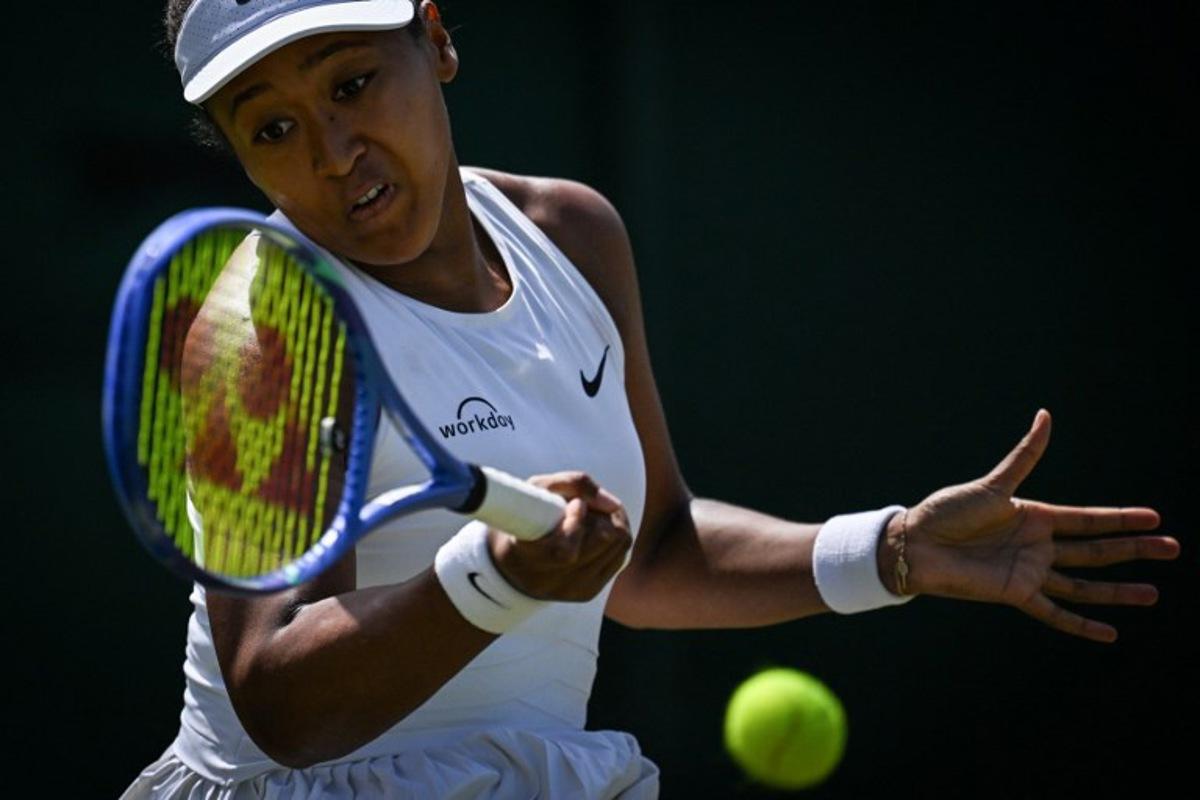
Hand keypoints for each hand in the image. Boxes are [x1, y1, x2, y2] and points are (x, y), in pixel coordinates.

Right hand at [489, 471, 631, 601]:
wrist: (513, 562)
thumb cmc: (525, 516)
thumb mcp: (537, 489)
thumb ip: (574, 483)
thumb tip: (613, 504)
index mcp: (525, 556)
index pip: (565, 550)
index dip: (577, 522)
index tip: (575, 504)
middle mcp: (549, 581)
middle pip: (603, 539)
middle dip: (600, 514)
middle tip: (584, 505)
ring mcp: (571, 590)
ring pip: (618, 545)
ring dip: (611, 522)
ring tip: (592, 515)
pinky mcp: (588, 592)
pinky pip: (620, 556)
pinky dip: (615, 538)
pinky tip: (598, 530)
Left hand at [889, 410, 1179, 642]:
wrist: (914, 543)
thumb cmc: (946, 510)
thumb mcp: (992, 484)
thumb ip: (1024, 456)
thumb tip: (1046, 416)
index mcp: (1034, 515)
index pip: (1088, 519)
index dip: (1121, 519)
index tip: (1156, 518)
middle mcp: (1037, 545)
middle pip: (1096, 550)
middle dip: (1133, 549)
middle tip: (1173, 549)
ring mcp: (1028, 571)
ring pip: (1083, 583)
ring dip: (1117, 590)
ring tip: (1154, 593)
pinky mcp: (1014, 593)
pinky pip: (1054, 612)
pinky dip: (1080, 624)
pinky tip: (1109, 632)